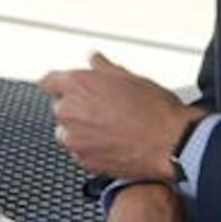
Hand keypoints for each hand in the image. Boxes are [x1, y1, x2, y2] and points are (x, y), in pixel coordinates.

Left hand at [41, 53, 197, 182]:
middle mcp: (69, 112)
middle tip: (103, 109)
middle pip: (60, 108)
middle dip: (77, 108)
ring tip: (111, 129)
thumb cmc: (155, 110)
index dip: (60, 84)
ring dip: (82, 131)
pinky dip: (92, 150)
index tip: (66, 87)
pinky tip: (114, 144)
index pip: (49, 81)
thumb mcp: (130, 77)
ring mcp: (75, 140)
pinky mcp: (84, 162)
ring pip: (69, 133)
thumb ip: (103, 67)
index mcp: (77, 85)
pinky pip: (80, 153)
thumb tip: (94, 60)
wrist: (172, 143)